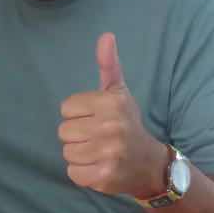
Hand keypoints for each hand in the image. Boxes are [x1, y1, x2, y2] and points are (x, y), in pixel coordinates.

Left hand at [58, 33, 166, 197]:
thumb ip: (108, 65)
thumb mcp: (119, 93)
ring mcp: (108, 153)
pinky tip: (98, 166)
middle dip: (77, 135)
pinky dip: (82, 172)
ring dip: (79, 154)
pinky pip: (73, 173)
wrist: (149, 164)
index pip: (66, 108)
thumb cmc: (127, 124)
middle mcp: (111, 127)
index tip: (96, 119)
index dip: (78, 114)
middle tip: (97, 137)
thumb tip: (105, 35)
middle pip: (64, 131)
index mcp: (112, 102)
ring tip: (98, 152)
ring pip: (67, 152)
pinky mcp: (104, 176)